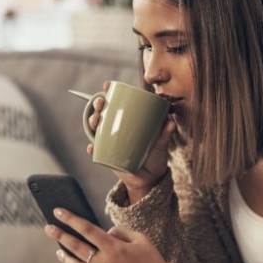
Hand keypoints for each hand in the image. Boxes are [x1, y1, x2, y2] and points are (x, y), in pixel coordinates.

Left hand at [44, 207, 167, 262]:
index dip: (71, 219)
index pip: (87, 229)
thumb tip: (104, 233)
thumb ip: (120, 232)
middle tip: (48, 227)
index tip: (58, 211)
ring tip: (59, 251)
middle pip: (76, 247)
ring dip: (66, 257)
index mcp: (114, 248)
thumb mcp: (141, 240)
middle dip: (60, 235)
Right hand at [87, 81, 176, 202]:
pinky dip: (92, 149)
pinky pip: (96, 150)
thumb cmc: (155, 155)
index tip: (108, 85)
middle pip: (103, 112)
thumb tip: (170, 122)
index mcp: (128, 120)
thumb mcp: (161, 142)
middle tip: (101, 103)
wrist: (150, 178)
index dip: (109, 92)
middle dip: (98, 105)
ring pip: (96, 128)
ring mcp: (110, 141)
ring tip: (96, 121)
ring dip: (92, 122)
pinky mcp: (107, 156)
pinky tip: (92, 148)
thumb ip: (165, 133)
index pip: (117, 103)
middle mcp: (116, 128)